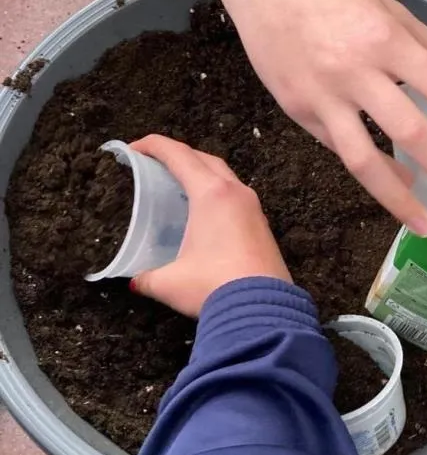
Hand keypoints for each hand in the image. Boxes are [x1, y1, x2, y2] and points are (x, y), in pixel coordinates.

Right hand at [129, 135, 290, 316]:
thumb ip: (148, 277)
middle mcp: (236, 193)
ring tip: (179, 184)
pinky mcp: (262, 225)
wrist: (263, 308)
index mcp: (212, 194)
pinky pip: (237, 195)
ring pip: (225, 176)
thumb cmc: (215, 287)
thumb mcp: (170, 282)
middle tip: (155, 162)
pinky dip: (217, 192)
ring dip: (202, 172)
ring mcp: (253, 208)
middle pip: (205, 159)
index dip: (153, 146)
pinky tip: (205, 210)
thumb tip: (137, 281)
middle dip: (178, 154)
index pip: (179, 155)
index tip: (133, 148)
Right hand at [196, 0, 426, 235]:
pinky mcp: (296, 110)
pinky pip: (339, 148)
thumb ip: (423, 47)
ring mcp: (321, 96)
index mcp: (387, 39)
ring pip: (365, 162)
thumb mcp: (387, 6)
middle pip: (413, 136)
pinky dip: (369, 170)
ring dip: (401, 200)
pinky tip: (392, 188)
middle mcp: (355, 72)